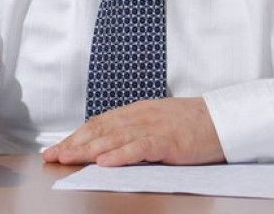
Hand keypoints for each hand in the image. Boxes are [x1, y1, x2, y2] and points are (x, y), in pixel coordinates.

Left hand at [43, 97, 224, 166]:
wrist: (222, 120)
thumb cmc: (193, 124)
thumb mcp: (159, 120)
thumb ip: (136, 128)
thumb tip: (110, 141)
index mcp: (139, 110)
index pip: (100, 123)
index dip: (77, 135)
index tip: (57, 147)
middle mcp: (142, 115)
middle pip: (101, 130)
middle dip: (74, 143)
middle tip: (52, 155)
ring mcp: (154, 127)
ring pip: (114, 138)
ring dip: (88, 149)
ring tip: (68, 158)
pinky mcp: (168, 142)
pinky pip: (139, 148)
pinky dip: (120, 155)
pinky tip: (104, 162)